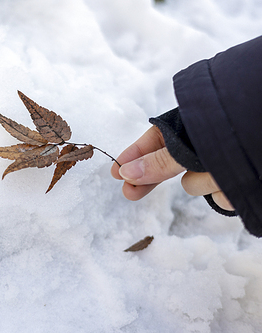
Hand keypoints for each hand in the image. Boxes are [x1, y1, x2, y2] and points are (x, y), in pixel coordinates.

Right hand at [110, 126, 233, 210]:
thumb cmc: (235, 130)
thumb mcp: (189, 146)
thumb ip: (159, 162)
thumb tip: (126, 172)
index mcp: (187, 129)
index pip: (151, 142)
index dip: (132, 157)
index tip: (115, 171)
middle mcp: (200, 148)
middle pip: (165, 168)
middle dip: (149, 180)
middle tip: (128, 193)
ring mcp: (215, 168)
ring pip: (194, 185)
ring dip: (203, 182)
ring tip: (219, 171)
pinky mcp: (233, 187)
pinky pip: (219, 197)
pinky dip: (224, 192)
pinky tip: (232, 184)